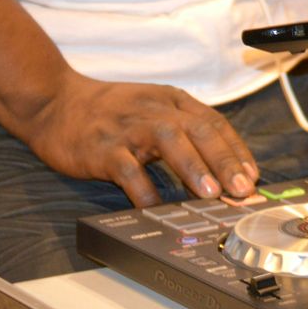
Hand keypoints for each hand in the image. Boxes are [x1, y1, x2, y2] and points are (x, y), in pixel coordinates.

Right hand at [21, 72, 258, 206]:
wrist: (54, 102)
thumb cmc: (111, 112)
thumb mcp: (153, 110)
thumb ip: (184, 133)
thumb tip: (221, 170)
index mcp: (173, 101)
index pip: (215, 123)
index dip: (236, 150)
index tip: (252, 176)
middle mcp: (156, 110)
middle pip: (200, 130)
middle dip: (225, 160)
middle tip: (243, 188)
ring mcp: (129, 127)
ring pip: (169, 141)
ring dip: (193, 166)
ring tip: (211, 193)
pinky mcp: (103, 147)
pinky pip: (127, 169)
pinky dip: (143, 189)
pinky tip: (156, 207)